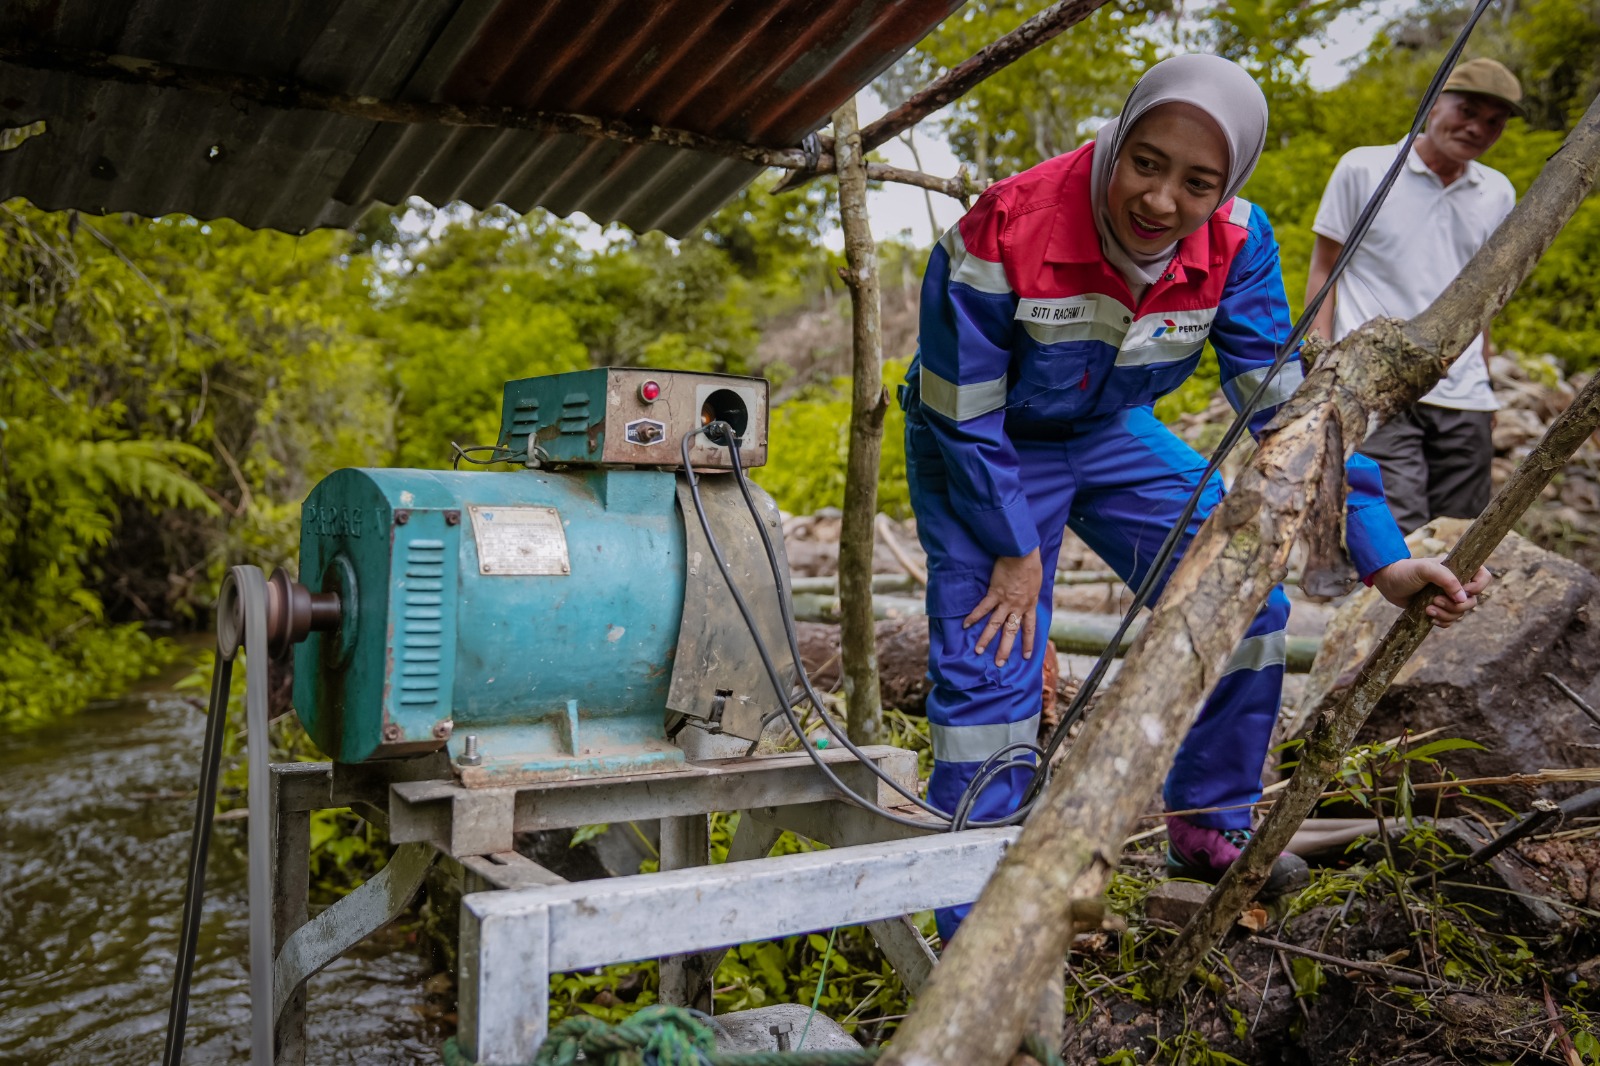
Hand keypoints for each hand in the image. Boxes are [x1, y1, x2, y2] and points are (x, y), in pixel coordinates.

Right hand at [965, 549, 1042, 665]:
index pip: (1029, 629)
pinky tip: (965, 625)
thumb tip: (1028, 594)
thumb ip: (1030, 592)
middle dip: (1004, 649)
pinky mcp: (994, 593)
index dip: (1028, 643)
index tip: (1026, 656)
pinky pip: (982, 608)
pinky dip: (973, 617)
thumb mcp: (1036, 583)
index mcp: (1030, 605)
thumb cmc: (1031, 564)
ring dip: (986, 639)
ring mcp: (1005, 602)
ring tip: (978, 651)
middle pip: (1010, 632)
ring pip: (995, 625)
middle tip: (999, 663)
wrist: (1022, 554)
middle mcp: (1017, 607)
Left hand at [1369, 557, 1492, 627]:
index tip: (1462, 591)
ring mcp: (1447, 597)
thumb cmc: (1406, 571)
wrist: (1387, 583)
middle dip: (1455, 606)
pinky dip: (1443, 622)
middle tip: (1435, 601)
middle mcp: (1456, 583)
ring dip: (1446, 615)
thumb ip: (1446, 579)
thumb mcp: (1425, 569)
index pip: (1483, 577)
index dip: (1477, 587)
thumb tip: (1463, 597)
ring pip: (1461, 613)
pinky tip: (1429, 618)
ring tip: (1427, 609)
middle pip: (1473, 601)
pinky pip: (1451, 621)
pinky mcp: (1438, 608)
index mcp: (1458, 569)